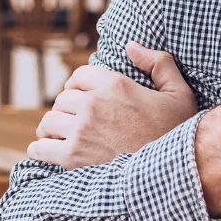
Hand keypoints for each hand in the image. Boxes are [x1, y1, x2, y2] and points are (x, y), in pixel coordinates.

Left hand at [27, 41, 197, 168]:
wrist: (172, 175)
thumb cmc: (176, 135)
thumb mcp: (180, 94)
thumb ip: (160, 63)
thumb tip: (131, 46)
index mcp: (114, 84)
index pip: (78, 76)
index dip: (79, 86)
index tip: (83, 98)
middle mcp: (93, 104)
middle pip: (62, 99)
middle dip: (67, 109)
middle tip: (75, 121)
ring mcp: (80, 131)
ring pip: (48, 121)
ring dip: (52, 128)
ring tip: (60, 135)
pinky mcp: (72, 157)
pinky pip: (40, 147)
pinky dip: (40, 149)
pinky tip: (47, 150)